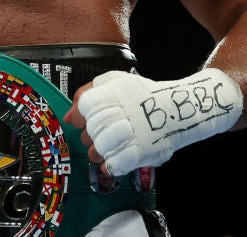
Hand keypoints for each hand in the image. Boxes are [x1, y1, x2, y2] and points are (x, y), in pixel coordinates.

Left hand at [64, 68, 242, 175]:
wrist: (176, 109)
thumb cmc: (142, 96)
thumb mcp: (115, 81)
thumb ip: (87, 93)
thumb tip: (70, 116)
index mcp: (113, 92)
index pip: (83, 107)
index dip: (81, 116)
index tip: (86, 120)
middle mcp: (120, 112)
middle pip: (89, 131)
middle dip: (91, 135)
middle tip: (104, 132)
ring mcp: (130, 133)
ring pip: (97, 150)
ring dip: (99, 151)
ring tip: (111, 145)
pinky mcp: (139, 152)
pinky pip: (113, 165)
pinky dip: (110, 165)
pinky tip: (116, 158)